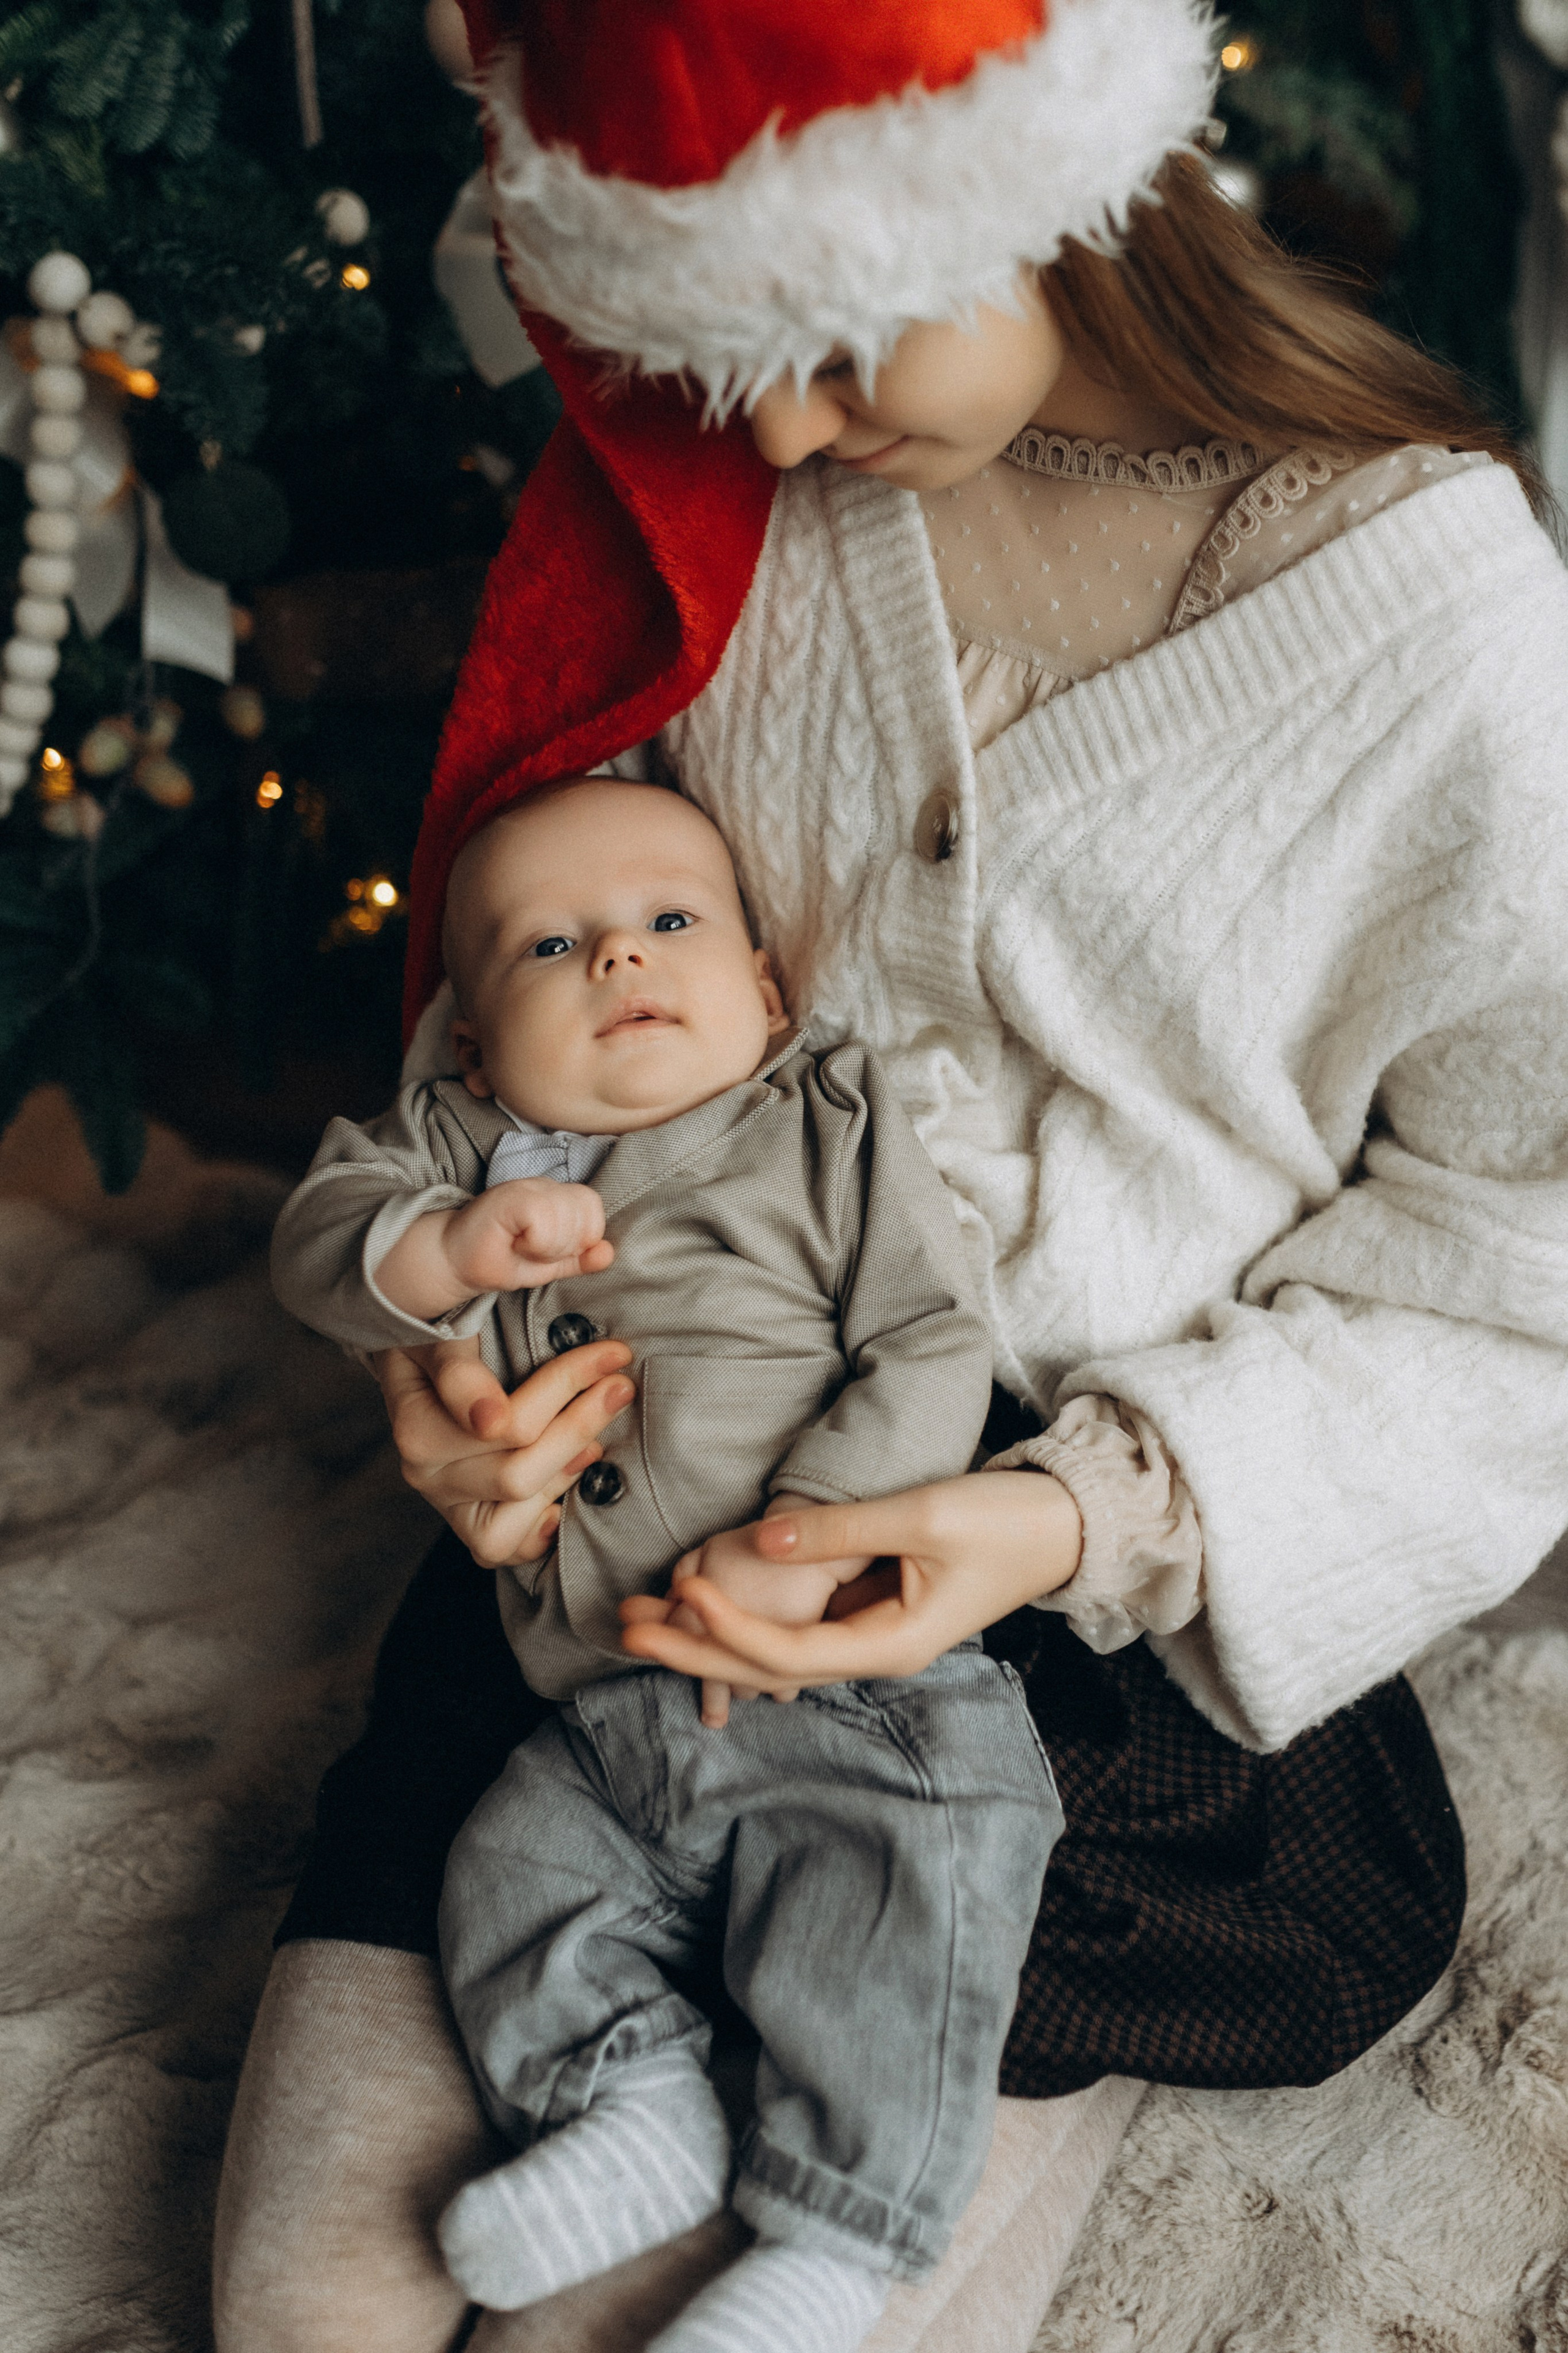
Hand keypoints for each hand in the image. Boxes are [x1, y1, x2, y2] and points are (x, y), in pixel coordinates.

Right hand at [374, 1333, 634, 1568]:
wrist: (419, 1357)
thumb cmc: (437, 1338)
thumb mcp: (442, 1334)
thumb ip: (460, 1370)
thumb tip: (492, 1422)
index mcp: (416, 1428)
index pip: (506, 1421)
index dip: (568, 1384)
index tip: (613, 1355)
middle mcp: (427, 1474)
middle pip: (518, 1473)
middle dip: (580, 1426)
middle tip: (621, 1387)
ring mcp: (448, 1504)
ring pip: (516, 1515)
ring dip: (564, 1476)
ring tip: (596, 1442)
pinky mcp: (469, 1523)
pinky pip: (509, 1547)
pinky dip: (542, 1528)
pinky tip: (564, 1496)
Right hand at [375, 1182, 611, 1320]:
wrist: (454, 1262)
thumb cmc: (499, 1260)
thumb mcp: (548, 1265)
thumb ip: (579, 1259)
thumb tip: (609, 1253)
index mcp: (557, 1196)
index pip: (594, 1207)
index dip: (581, 1236)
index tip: (550, 1249)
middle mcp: (544, 1184)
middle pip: (586, 1208)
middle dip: (566, 1243)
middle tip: (535, 1249)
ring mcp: (525, 1186)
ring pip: (566, 1214)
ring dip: (549, 1245)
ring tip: (524, 1246)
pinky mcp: (509, 1196)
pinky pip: (543, 1217)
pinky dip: (536, 1241)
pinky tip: (517, 1243)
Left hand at [620, 1472, 1081, 1693]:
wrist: (1062, 1525)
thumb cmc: (1003, 1520)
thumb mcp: (923, 1515)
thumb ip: (841, 1529)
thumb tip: (760, 1538)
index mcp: (889, 1643)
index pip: (787, 1651)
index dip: (729, 1627)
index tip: (680, 1596)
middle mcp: (873, 1649)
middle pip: (767, 1666)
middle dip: (694, 1648)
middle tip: (625, 1628)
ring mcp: (870, 1632)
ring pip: (775, 1649)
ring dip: (710, 1633)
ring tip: (644, 1614)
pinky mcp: (870, 1607)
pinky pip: (795, 1624)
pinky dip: (746, 1616)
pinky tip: (704, 1601)